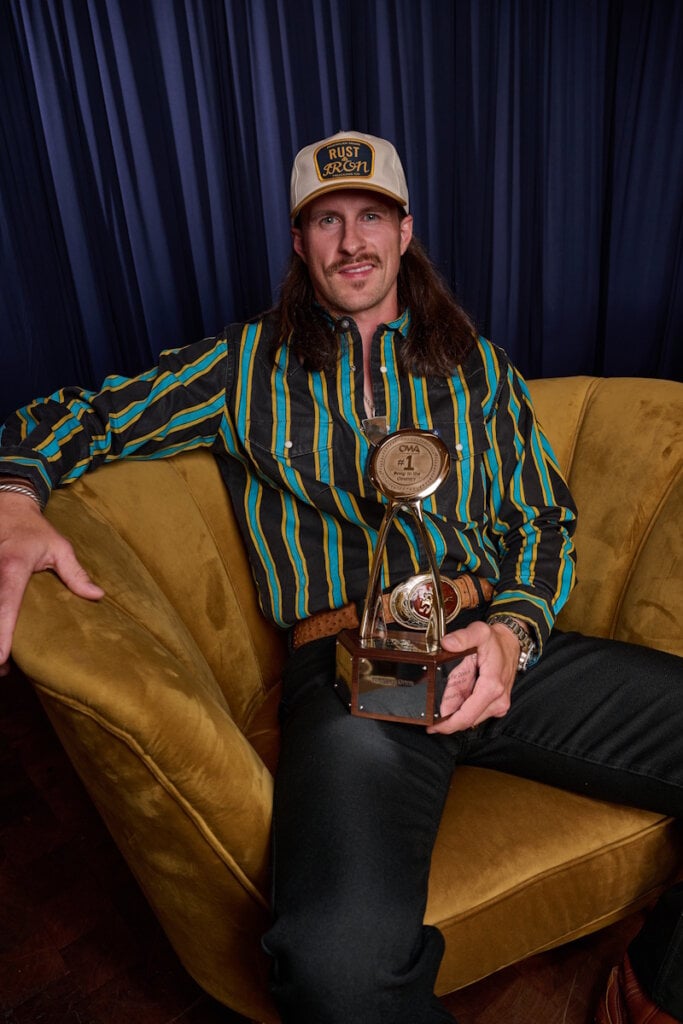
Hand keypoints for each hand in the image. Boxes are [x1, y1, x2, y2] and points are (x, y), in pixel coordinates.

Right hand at [0, 494, 103, 675]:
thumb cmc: (34, 529)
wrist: (7, 506)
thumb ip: (76, 573)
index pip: (6, 605)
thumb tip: (98, 596)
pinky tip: (0, 640)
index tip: (1, 658)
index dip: (2, 633)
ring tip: (2, 663)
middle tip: (4, 668)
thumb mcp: (59, 547)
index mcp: (13, 568)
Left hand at [426, 619, 520, 734]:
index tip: (433, 727)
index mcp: (491, 687)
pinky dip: (464, 706)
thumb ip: (462, 637)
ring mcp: (498, 704)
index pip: (466, 716)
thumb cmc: (496, 641)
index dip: (448, 724)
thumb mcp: (479, 632)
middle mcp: (497, 700)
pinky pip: (476, 711)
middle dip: (448, 717)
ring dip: (456, 710)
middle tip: (432, 711)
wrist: (511, 643)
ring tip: (447, 694)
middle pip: (466, 719)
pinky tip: (458, 694)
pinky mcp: (497, 705)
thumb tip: (447, 643)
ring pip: (470, 716)